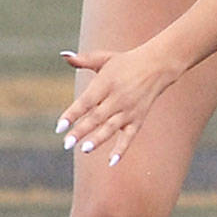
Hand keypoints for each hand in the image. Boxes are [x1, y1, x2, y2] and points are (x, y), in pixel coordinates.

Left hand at [54, 45, 183, 166]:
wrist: (158, 65)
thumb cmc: (126, 62)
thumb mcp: (105, 58)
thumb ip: (83, 60)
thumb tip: (63, 55)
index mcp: (107, 83)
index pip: (86, 101)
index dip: (72, 114)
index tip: (59, 127)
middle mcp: (118, 97)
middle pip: (97, 117)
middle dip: (81, 131)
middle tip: (66, 144)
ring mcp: (129, 109)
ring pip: (112, 127)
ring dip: (99, 139)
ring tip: (85, 149)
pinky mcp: (138, 118)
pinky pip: (130, 136)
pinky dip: (122, 148)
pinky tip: (111, 162)